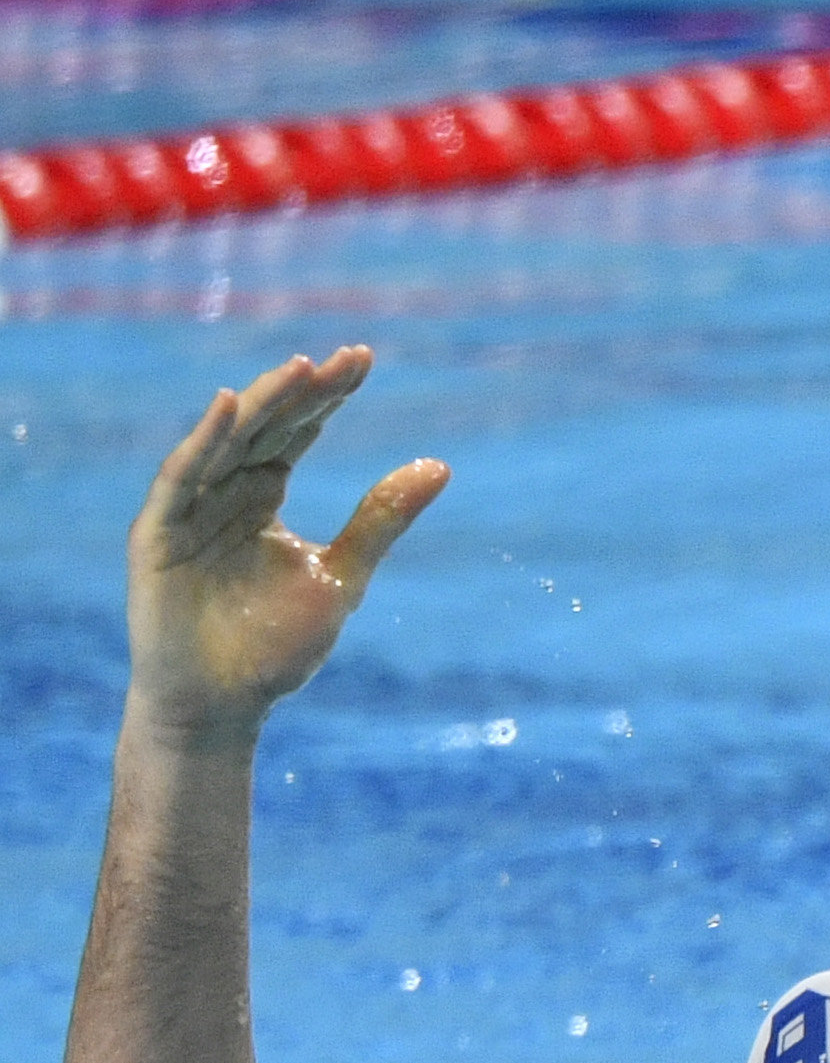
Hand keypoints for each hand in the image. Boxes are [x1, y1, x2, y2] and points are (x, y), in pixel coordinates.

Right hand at [124, 346, 446, 741]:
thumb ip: (380, 520)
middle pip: (266, 427)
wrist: (223, 704)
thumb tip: (440, 464)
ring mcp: (186, 509)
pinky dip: (202, 440)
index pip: (296, 432)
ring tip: (303, 368)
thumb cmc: (275, 646)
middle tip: (348, 358)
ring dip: (262, 403)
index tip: (365, 360)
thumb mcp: (343, 576)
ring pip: (226, 441)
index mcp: (260, 496)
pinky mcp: (157, 532)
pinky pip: (180, 477)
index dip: (327, 397)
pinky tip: (228, 405)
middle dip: (305, 392)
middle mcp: (221, 492)